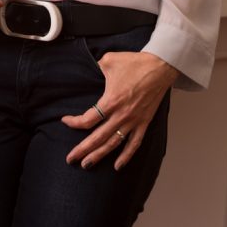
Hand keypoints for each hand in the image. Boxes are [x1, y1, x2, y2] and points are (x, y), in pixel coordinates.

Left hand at [62, 50, 178, 170]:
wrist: (160, 67)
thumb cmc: (135, 63)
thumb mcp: (109, 60)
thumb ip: (96, 67)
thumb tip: (90, 68)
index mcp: (111, 101)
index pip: (88, 119)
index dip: (74, 122)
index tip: (66, 121)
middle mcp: (121, 115)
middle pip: (98, 137)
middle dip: (82, 149)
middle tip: (70, 159)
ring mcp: (133, 121)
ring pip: (113, 143)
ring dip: (99, 155)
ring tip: (87, 164)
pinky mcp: (144, 123)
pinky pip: (134, 144)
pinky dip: (126, 156)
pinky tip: (117, 166)